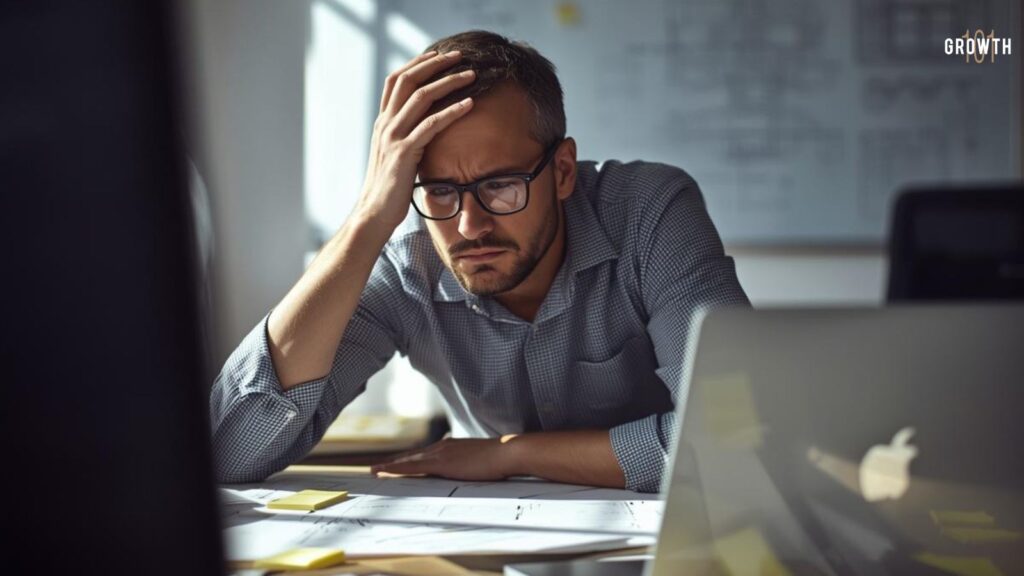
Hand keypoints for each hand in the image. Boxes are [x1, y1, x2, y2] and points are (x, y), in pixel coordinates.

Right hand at [354, 50, 476, 230]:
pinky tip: (470, 104)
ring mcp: (392, 137)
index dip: (416, 64)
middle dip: (434, 64)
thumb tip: (424, 130)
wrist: (374, 213)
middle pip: (407, 80)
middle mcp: (385, 124)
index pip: (395, 81)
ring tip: (471, 75)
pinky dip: (452, 111)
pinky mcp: (404, 153)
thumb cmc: (389, 189)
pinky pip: (431, 125)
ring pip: (421, 97)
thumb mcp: (395, 156)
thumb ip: (406, 138)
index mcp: (382, 123)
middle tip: (458, 55)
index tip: (437, 54)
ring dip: (448, 82)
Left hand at [371, 437, 517, 480]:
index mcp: (451, 447)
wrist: (507, 452)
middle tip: (376, 468)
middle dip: (394, 462)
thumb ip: (469, 465)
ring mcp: (440, 453)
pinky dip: (396, 469)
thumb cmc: (499, 459)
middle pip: (412, 456)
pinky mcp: (441, 463)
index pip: (424, 455)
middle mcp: (442, 447)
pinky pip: (412, 467)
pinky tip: (385, 472)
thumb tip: (469, 470)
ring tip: (375, 471)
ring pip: (408, 461)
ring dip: (390, 466)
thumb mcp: (480, 462)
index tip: (397, 464)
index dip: (409, 460)